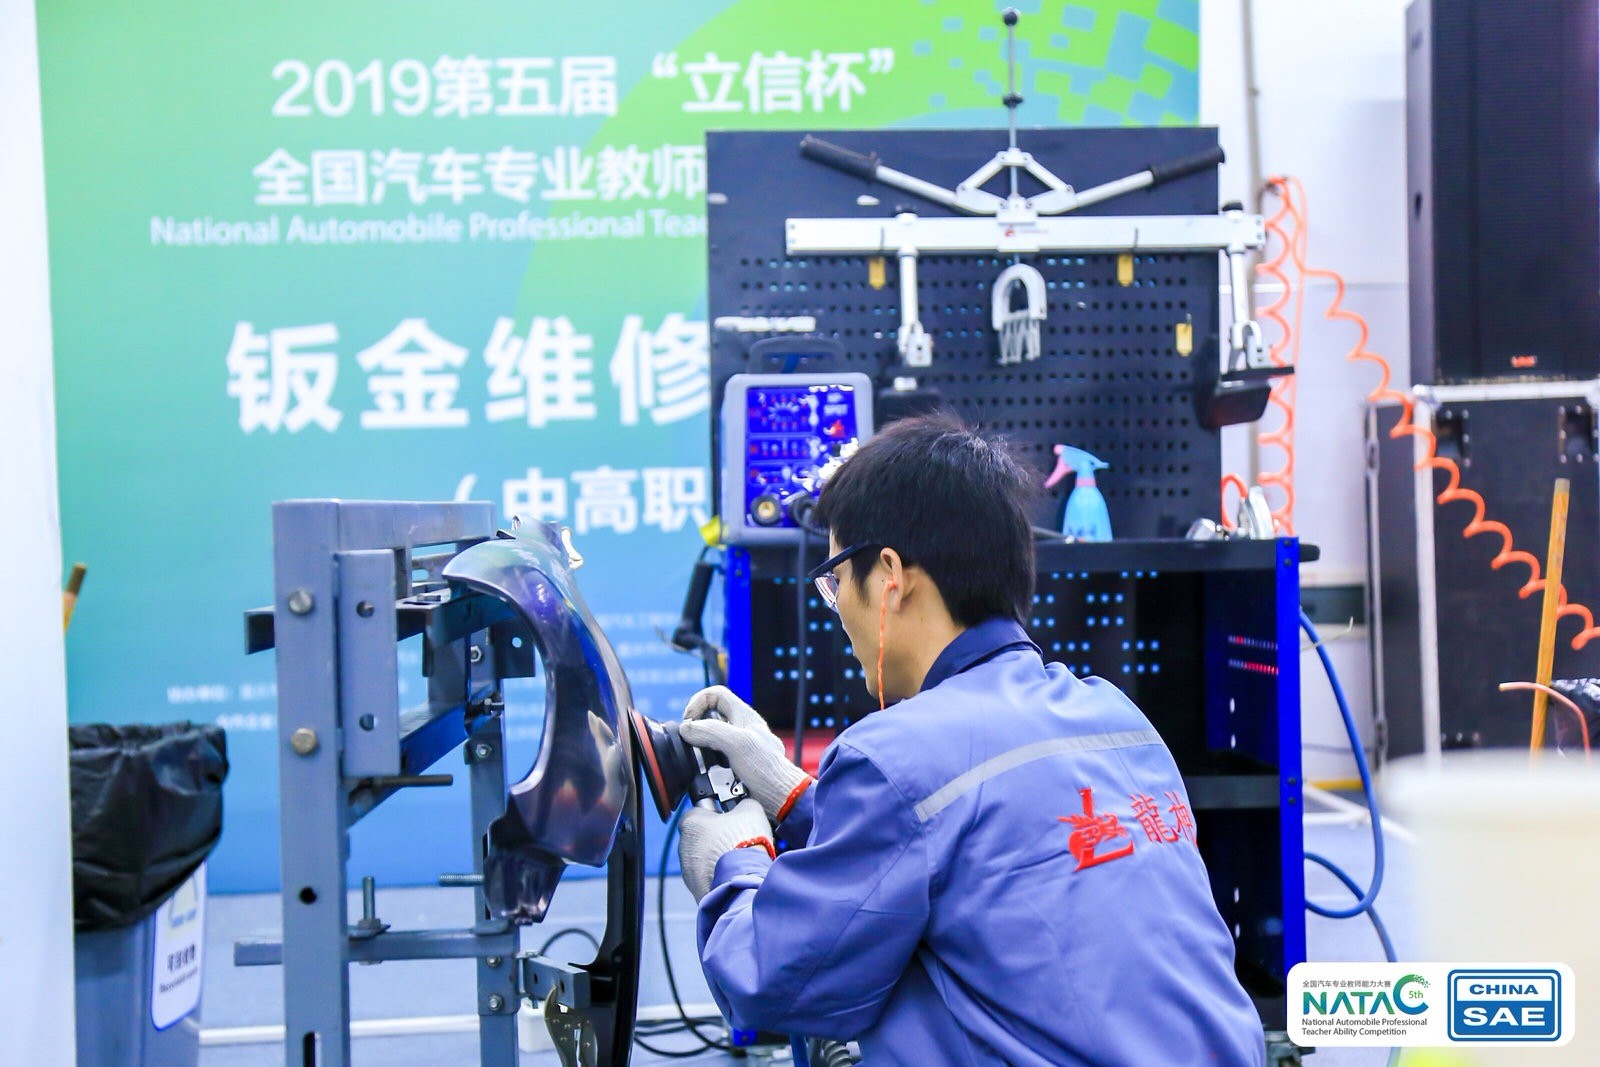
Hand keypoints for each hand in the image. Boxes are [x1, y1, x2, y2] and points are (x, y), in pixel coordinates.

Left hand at [678, 798, 774, 900]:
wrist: (745, 879)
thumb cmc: (744, 843)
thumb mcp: (751, 810)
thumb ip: (744, 804)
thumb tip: (745, 806)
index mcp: (691, 823)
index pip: (699, 810)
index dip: (716, 812)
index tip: (729, 816)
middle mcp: (684, 846)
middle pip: (700, 836)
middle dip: (717, 836)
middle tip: (737, 838)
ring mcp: (688, 870)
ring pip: (703, 858)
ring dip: (717, 857)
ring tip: (738, 857)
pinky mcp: (697, 888)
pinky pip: (707, 877)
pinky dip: (718, 874)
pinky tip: (735, 873)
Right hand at [679, 686, 812, 820]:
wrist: (782, 799)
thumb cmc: (768, 770)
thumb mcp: (737, 744)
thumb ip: (711, 731)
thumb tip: (687, 729)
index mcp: (744, 716)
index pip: (715, 694)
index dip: (698, 703)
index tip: (689, 722)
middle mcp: (741, 729)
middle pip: (709, 720)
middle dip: (697, 733)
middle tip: (693, 746)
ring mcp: (738, 749)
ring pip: (709, 743)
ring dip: (702, 755)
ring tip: (706, 766)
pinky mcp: (735, 767)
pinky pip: (713, 764)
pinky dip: (708, 771)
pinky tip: (712, 779)